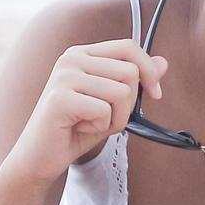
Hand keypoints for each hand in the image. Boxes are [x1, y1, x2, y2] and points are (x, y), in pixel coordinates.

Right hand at [1, 40, 168, 183]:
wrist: (41, 157)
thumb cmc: (77, 128)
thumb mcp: (113, 103)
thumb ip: (136, 81)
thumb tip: (163, 62)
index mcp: (83, 54)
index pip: (128, 47)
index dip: (149, 70)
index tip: (156, 94)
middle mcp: (71, 58)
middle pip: (130, 72)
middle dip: (128, 104)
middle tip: (104, 117)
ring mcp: (64, 76)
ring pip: (121, 93)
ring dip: (115, 118)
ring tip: (90, 122)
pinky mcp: (60, 98)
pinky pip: (104, 110)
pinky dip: (100, 127)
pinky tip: (79, 128)